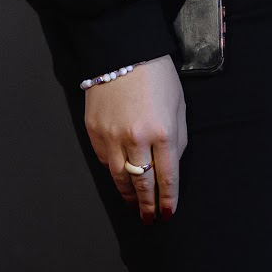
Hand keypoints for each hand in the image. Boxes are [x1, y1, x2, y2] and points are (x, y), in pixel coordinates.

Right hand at [84, 61, 185, 221]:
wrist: (122, 52)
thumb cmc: (157, 75)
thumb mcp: (178, 105)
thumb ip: (177, 138)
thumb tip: (170, 166)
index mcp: (163, 132)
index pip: (167, 177)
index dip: (167, 200)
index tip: (167, 214)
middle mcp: (136, 139)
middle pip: (141, 184)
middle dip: (146, 205)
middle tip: (148, 219)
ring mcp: (111, 137)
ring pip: (119, 178)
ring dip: (128, 194)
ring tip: (134, 204)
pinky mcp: (93, 132)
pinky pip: (103, 161)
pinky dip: (112, 172)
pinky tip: (119, 176)